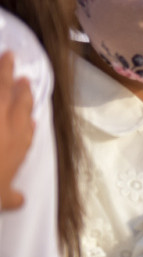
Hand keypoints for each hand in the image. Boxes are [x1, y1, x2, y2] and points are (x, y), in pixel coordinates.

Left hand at [0, 52, 33, 210]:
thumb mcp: (1, 199)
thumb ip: (11, 197)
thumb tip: (19, 200)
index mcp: (19, 143)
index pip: (26, 116)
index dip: (26, 101)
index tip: (26, 88)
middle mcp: (8, 125)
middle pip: (13, 95)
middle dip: (11, 76)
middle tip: (11, 57)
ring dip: (0, 72)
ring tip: (2, 57)